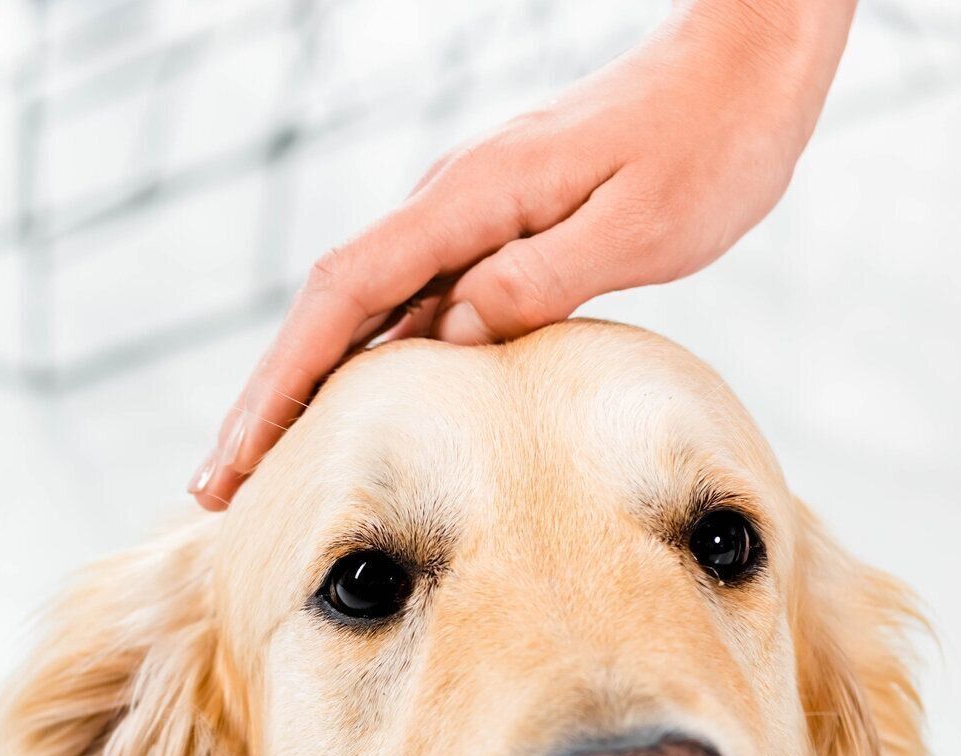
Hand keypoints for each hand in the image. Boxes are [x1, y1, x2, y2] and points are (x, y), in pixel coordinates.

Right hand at [189, 0, 856, 508]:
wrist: (745, 61)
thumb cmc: (711, 139)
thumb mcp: (643, 222)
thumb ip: (544, 278)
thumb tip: (455, 336)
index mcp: (474, 198)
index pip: (346, 294)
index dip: (282, 380)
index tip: (239, 453)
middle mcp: (454, 202)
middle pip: (329, 310)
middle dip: (266, 399)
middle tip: (214, 488)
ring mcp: (471, 216)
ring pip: (365, 314)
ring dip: (308, 390)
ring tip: (263, 472)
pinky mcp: (500, 231)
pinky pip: (414, 308)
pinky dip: (369, 367)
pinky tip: (358, 417)